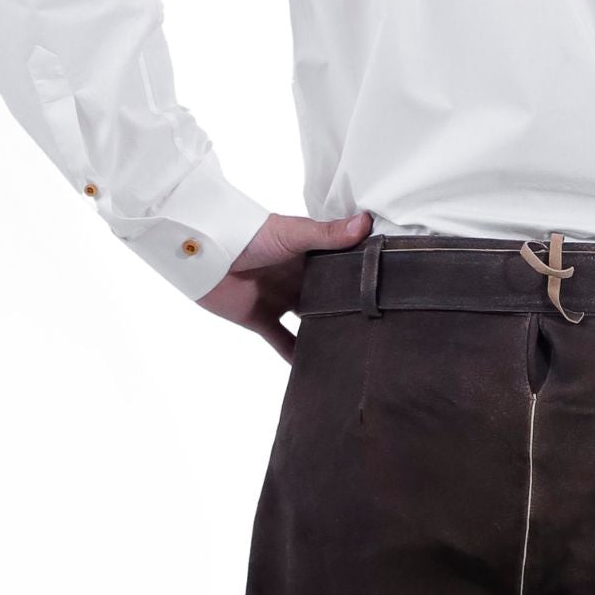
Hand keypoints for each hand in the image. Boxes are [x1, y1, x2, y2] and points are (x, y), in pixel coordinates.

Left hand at [200, 209, 375, 361]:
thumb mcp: (293, 233)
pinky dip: (295, 357)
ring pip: (309, 323)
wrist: (204, 254)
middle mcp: (298, 279)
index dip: (362, 279)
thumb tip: (365, 223)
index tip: (390, 292)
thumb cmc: (249, 234)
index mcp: (310, 255)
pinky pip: (282, 342)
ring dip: (325, 335)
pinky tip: (315, 371)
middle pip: (329, 298)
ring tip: (353, 354)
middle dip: (348, 311)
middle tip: (377, 330)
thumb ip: (327, 234)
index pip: (342, 268)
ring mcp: (280, 299)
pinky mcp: (261, 318)